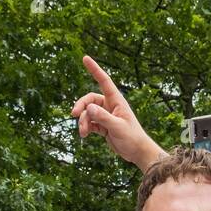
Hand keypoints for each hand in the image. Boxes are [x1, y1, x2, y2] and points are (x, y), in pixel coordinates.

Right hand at [72, 55, 165, 170]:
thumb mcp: (117, 127)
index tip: (85, 58)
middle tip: (73, 114)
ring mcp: (106, 115)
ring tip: (83, 133)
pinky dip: (86, 128)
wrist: (137, 152)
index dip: (95, 69)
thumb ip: (103, 117)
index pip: (104, 81)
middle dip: (81, 106)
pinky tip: (84, 135)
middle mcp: (110, 105)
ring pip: (88, 113)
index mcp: (116, 100)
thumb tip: (89, 108)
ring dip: (83, 122)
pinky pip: (90, 123)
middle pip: (89, 100)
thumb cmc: (132, 137)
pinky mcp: (103, 125)